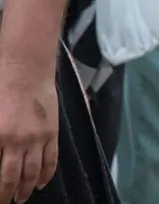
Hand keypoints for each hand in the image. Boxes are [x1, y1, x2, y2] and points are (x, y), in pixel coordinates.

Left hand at [0, 70, 57, 202]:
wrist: (26, 71)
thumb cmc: (1, 89)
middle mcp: (18, 142)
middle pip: (13, 177)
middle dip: (9, 194)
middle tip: (8, 202)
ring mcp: (37, 138)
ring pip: (33, 172)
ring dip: (27, 188)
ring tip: (23, 198)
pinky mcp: (51, 132)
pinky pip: (51, 159)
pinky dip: (46, 173)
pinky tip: (41, 182)